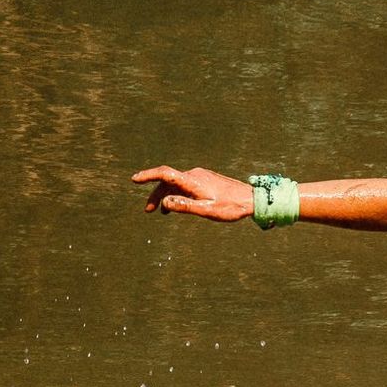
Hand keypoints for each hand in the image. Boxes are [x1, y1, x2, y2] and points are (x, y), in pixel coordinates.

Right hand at [130, 165, 252, 221]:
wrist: (251, 199)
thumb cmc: (231, 207)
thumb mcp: (207, 210)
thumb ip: (185, 206)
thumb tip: (165, 202)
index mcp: (193, 181)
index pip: (165, 174)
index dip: (148, 176)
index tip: (134, 179)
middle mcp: (194, 175)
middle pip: (168, 181)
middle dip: (156, 194)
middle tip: (148, 210)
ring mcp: (200, 177)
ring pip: (176, 184)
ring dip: (166, 196)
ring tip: (161, 212)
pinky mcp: (205, 180)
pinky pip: (185, 185)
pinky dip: (177, 195)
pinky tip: (177, 206)